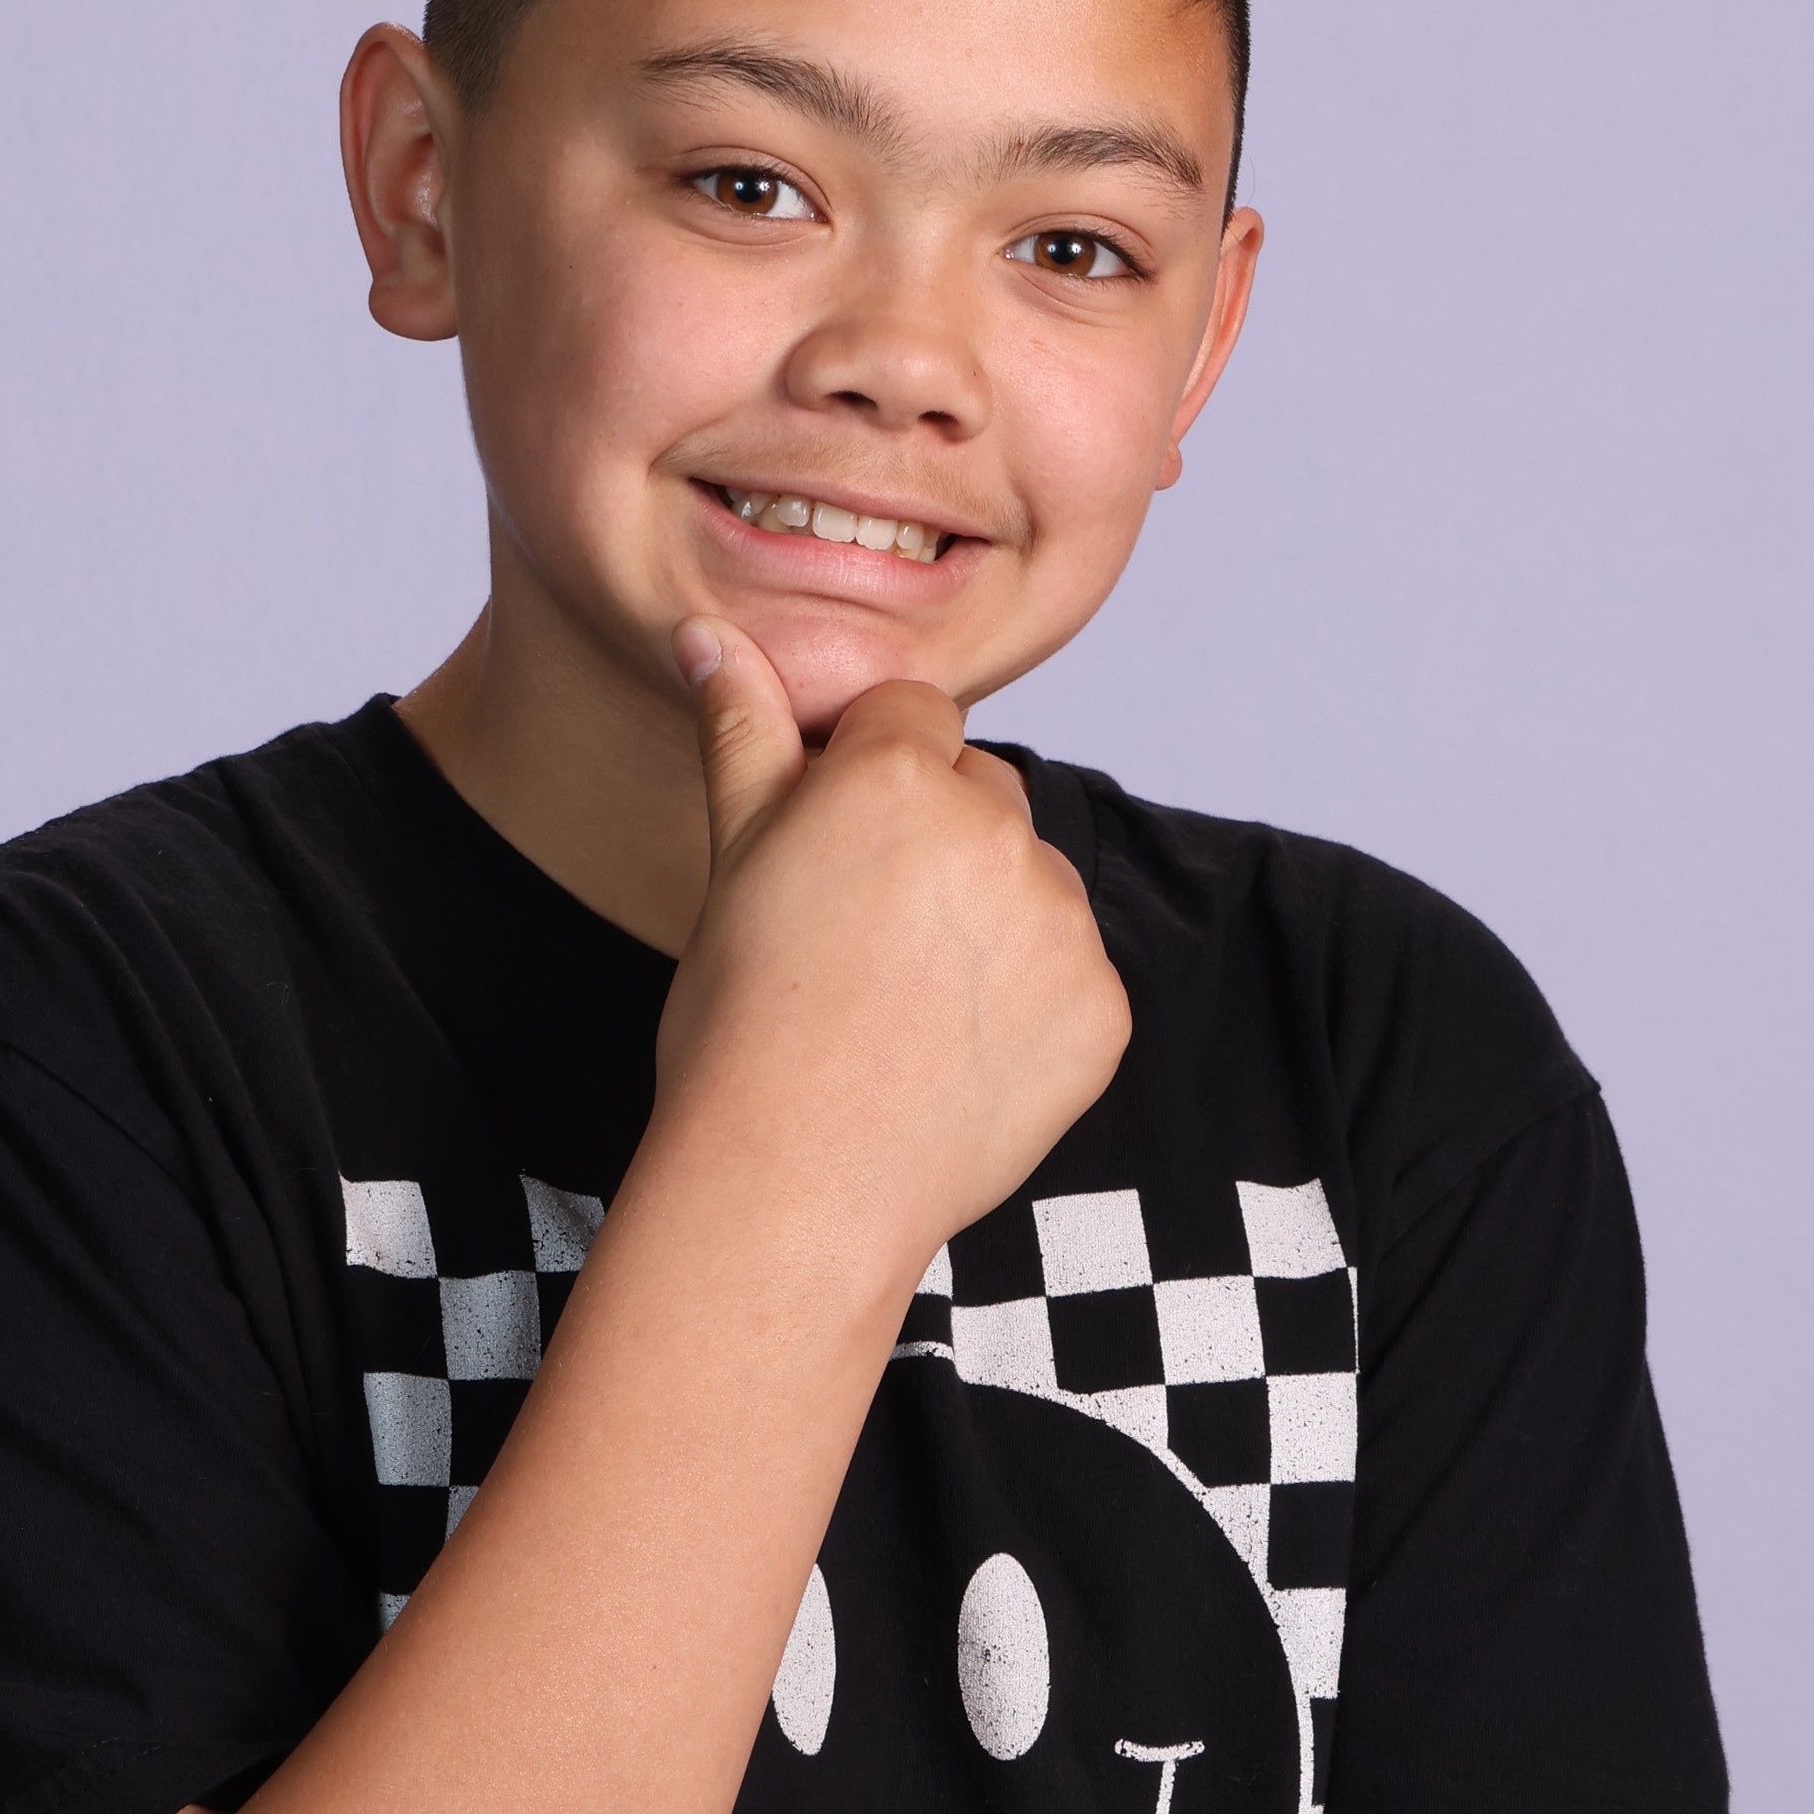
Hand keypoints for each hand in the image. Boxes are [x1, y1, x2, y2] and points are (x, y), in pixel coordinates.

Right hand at [653, 631, 1130, 1292]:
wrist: (794, 1181)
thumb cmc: (738, 1023)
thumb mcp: (732, 859)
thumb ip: (744, 732)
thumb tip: (710, 632)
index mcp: (898, 775)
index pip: (912, 719)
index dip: (869, 780)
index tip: (833, 857)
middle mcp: (997, 829)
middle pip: (982, 793)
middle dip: (937, 843)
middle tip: (860, 943)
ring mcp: (1061, 923)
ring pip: (1031, 885)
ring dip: (987, 923)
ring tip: (904, 1009)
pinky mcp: (1102, 1010)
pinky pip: (1071, 977)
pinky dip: (1027, 1007)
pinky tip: (952, 1057)